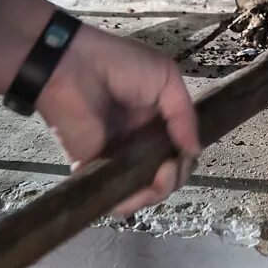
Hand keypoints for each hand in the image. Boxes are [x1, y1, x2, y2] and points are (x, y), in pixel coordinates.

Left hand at [35, 25, 201, 215]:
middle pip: (166, 174)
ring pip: (142, 189)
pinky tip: (136, 193)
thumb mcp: (166, 77)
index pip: (180, 151)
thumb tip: (195, 150)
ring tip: (159, 180)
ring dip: (155, 193)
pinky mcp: (92, 165)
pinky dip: (126, 203)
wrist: (72, 66)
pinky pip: (112, 193)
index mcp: (159, 120)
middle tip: (170, 169)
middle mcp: (141, 141)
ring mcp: (117, 155)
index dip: (187, 159)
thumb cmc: (120, 64)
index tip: (185, 155)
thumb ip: (184, 115)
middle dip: (175, 178)